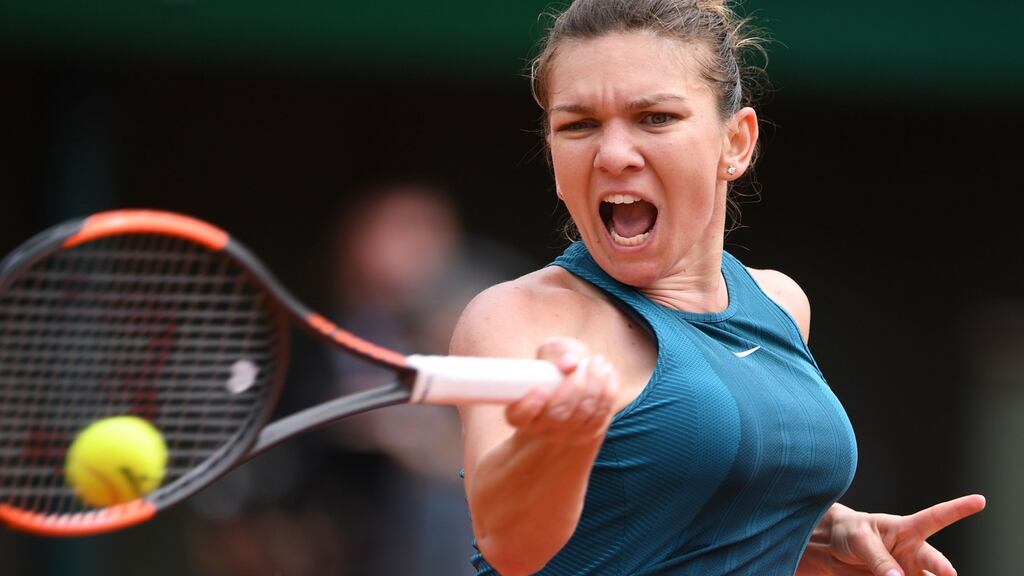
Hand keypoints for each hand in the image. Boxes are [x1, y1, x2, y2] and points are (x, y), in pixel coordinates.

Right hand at [504, 337, 618, 445]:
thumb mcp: (550, 353)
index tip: (541, 388)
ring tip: (596, 361)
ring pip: (584, 413)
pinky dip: (608, 391)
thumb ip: (555, 352)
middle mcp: (541, 427)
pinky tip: (608, 373)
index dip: (529, 406)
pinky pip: (603, 414)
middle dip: (573, 387)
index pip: (519, 417)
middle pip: (558, 415)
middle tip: (579, 365)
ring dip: (595, 383)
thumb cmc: (557, 365)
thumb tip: (569, 363)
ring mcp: (567, 434)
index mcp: (521, 411)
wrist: (575, 385)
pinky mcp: (590, 433)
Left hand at [798, 494, 985, 575]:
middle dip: (943, 569)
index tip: (979, 500)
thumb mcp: (860, 540)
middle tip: (947, 574)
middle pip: (936, 562)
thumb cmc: (850, 533)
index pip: (936, 517)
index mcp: (907, 530)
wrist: (832, 548)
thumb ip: (879, 558)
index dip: (958, 508)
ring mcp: (908, 571)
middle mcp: (913, 553)